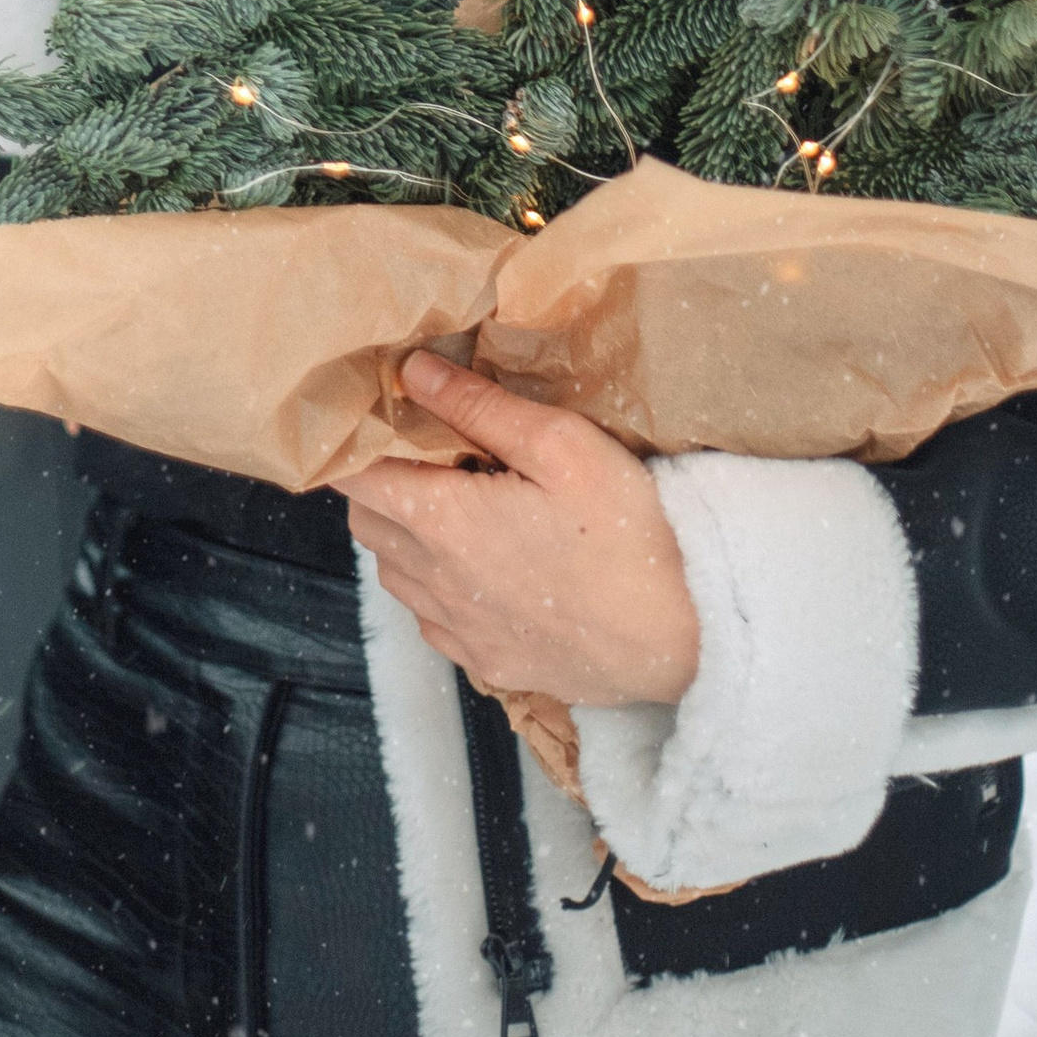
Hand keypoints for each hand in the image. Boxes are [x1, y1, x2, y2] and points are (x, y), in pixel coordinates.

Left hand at [334, 349, 700, 708]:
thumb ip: (479, 407)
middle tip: (428, 454)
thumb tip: (413, 372)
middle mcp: (435, 581)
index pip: (355, 479)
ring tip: (458, 508)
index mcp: (443, 521)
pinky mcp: (489, 664)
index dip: (354, 445)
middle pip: (367, 523)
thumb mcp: (561, 445)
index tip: (377, 420)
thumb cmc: (626, 532)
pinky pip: (432, 621)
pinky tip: (482, 569)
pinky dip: (435, 588)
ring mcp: (460, 630)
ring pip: (395, 575)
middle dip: (378, 482)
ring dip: (404, 535)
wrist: (682, 638)